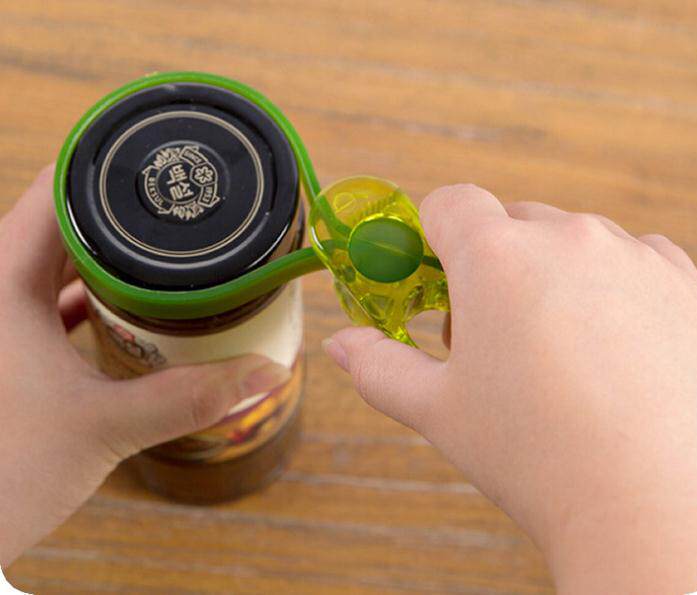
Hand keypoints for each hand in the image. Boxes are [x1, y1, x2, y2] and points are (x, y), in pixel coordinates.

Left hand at [0, 166, 290, 566]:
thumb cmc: (3, 472)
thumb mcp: (106, 426)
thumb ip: (191, 398)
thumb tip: (265, 372)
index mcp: (1, 284)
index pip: (53, 192)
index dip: (106, 167)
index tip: (158, 163)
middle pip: (61, 223)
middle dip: (122, 217)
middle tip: (178, 211)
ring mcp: (0, 320)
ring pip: (56, 263)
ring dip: (107, 259)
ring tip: (165, 255)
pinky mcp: (7, 349)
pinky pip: (49, 300)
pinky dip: (90, 297)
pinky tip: (129, 309)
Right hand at [323, 184, 696, 593]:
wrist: (657, 508)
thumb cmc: (539, 457)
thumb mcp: (438, 411)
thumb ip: (378, 365)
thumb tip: (342, 343)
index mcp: (495, 257)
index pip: (450, 204)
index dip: (433, 237)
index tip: (435, 278)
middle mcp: (566, 238)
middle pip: (509, 225)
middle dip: (491, 268)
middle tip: (492, 337)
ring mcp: (631, 255)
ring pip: (570, 243)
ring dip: (551, 277)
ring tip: (555, 352)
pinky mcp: (683, 281)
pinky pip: (631, 260)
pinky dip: (611, 287)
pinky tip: (609, 348)